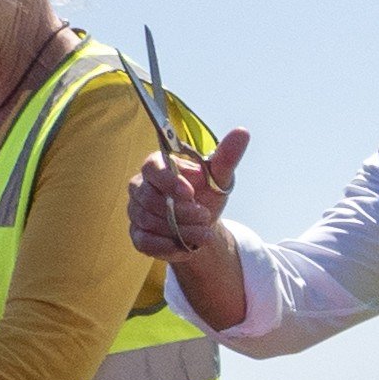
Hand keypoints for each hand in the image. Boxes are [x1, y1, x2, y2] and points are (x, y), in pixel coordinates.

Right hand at [125, 126, 251, 312]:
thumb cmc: (207, 194)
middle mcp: (140, 187)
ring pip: (148, 221)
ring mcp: (136, 211)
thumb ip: (226, 157)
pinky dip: (168, 247)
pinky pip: (145, 242)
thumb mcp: (219, 177)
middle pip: (150, 198)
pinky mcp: (138, 235)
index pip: (152, 167)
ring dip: (179, 229)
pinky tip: (187, 247)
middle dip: (180, 211)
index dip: (168, 181)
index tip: (189, 193)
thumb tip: (242, 132)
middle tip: (205, 216)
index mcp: (157, 166)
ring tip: (204, 233)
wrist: (202, 225)